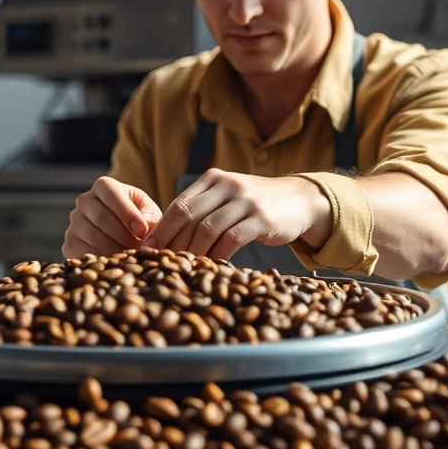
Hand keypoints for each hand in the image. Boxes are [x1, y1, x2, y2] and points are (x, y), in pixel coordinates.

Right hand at [63, 176, 162, 257]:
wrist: (122, 235)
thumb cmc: (138, 219)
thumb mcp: (147, 211)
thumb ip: (150, 214)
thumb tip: (146, 223)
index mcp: (103, 186)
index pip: (110, 193)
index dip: (127, 212)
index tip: (142, 230)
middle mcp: (84, 201)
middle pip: (101, 217)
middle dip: (123, 235)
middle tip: (140, 248)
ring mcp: (74, 222)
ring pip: (93, 237)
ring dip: (115, 249)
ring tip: (132, 257)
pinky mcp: (70, 243)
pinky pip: (84, 253)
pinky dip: (103, 260)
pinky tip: (117, 264)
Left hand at [142, 169, 330, 260]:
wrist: (299, 200)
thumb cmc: (256, 205)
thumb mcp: (228, 198)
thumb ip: (202, 209)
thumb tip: (166, 237)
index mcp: (213, 179)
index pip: (179, 205)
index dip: (161, 229)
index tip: (147, 251)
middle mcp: (227, 185)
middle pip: (188, 215)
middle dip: (171, 242)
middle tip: (161, 264)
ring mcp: (245, 200)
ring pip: (207, 228)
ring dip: (193, 252)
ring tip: (184, 269)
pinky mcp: (261, 218)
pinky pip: (232, 239)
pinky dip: (218, 255)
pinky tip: (212, 267)